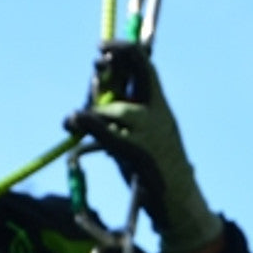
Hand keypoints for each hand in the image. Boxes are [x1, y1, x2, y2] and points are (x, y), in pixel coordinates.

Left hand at [65, 42, 222, 252]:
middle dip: (115, 60)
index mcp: (160, 107)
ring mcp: (152, 133)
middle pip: (138, 72)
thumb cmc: (156, 172)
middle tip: (97, 60)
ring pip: (117, 108)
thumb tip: (93, 96)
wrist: (180, 204)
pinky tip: (73, 121)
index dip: (124, 50)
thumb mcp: (142, 136)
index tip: (102, 48)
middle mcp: (158, 114)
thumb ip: (120, 116)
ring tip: (72, 121)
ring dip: (92, 112)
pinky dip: (89, 124)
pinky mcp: (141, 154)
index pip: (145, 66)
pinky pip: (109, 133)